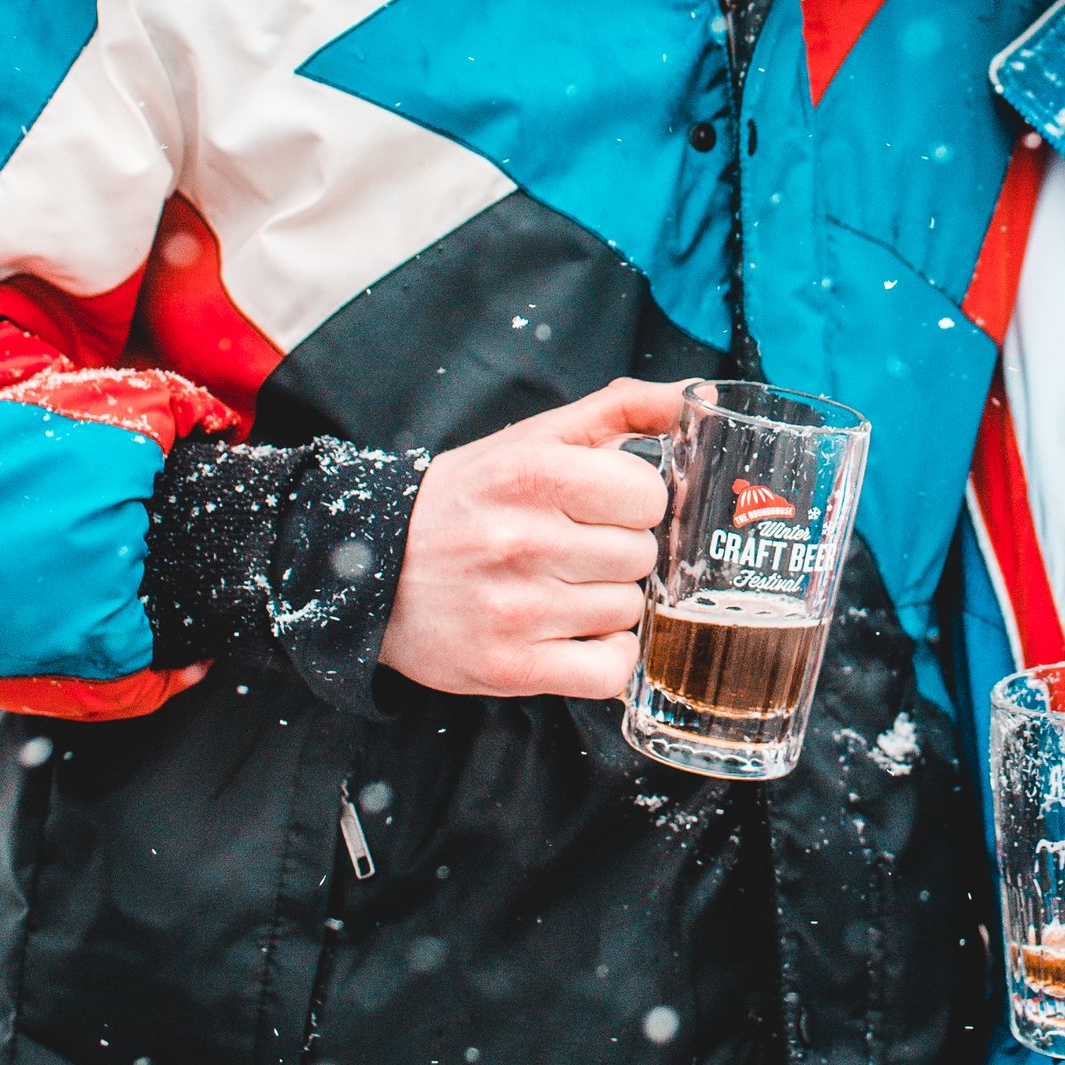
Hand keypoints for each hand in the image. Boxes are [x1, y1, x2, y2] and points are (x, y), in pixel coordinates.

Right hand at [376, 378, 685, 701]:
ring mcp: (518, 607)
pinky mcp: (511, 666)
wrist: (372, 571)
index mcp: (532, 471)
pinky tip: (572, 637)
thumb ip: (617, 409)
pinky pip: (611, 669)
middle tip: (573, 550)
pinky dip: (604, 658)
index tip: (602, 507)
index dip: (633, 503)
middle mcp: (524, 538)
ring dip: (606, 604)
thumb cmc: (466, 502)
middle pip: (640, 554)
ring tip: (559, 589)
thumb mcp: (530, 439)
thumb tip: (692, 394)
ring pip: (629, 610)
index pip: (648, 494)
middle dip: (618, 552)